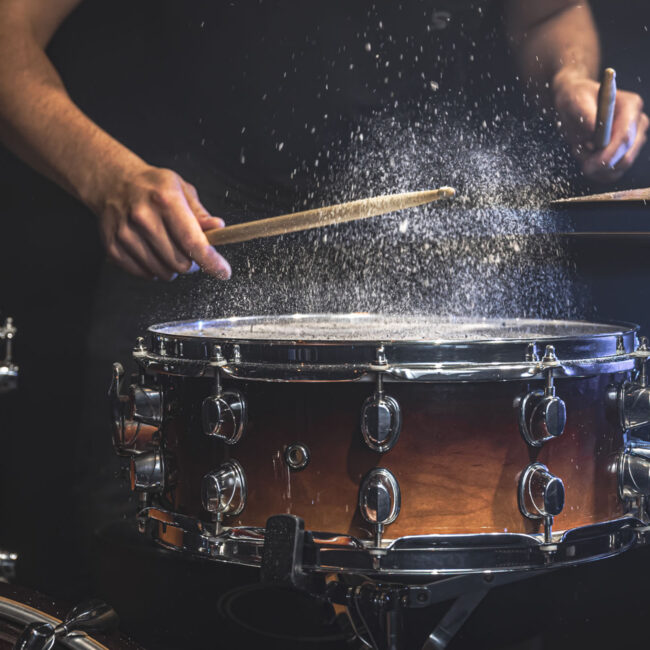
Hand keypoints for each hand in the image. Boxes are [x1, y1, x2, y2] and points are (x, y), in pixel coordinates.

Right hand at [94, 164, 230, 279]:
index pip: (193, 241)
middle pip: (180, 263)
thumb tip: (218, 228)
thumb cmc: (152, 187)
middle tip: (190, 252)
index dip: (211, 261)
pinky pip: (144, 274)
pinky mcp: (113, 247)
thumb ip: (200, 213)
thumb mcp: (181, 189)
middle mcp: (144, 217)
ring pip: (162, 272)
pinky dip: (154, 269)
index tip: (223, 272)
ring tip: (170, 249)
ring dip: (173, 268)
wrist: (112, 183)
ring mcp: (126, 234)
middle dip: (193, 263)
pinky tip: (153, 252)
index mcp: (165, 200)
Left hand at [552, 69, 647, 182]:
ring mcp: (636, 138)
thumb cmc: (576, 98)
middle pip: (626, 157)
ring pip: (620, 168)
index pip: (624, 138)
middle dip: (600, 165)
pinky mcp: (627, 151)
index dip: (607, 156)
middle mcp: (638, 122)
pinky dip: (599, 173)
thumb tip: (593, 130)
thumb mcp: (575, 100)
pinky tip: (587, 161)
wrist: (577, 101)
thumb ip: (585, 114)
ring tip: (581, 153)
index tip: (587, 165)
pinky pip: (615, 173)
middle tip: (581, 161)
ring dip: (597, 169)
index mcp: (631, 105)